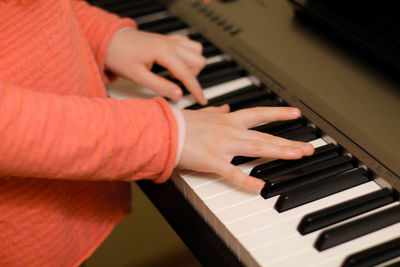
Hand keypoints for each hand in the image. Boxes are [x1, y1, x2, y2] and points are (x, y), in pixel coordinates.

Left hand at [105, 28, 206, 103]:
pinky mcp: (168, 39)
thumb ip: (160, 86)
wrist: (110, 40)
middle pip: (198, 60)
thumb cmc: (120, 56)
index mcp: (164, 52)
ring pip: (197, 51)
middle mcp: (171, 43)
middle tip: (177, 84)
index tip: (201, 100)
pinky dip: (188, 56)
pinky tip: (175, 64)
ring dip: (192, 65)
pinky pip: (188, 44)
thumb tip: (178, 95)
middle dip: (193, 76)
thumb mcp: (138, 76)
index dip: (196, 90)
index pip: (187, 74)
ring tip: (175, 74)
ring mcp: (171, 40)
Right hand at [178, 106, 314, 189]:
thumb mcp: (201, 114)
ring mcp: (222, 145)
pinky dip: (246, 180)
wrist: (163, 130)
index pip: (258, 114)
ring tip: (297, 155)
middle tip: (307, 147)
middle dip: (288, 141)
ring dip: (279, 152)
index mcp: (227, 120)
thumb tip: (226, 108)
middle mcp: (230, 131)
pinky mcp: (212, 160)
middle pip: (265, 136)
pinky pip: (231, 172)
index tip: (295, 113)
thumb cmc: (180, 123)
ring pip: (257, 148)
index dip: (278, 114)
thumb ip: (216, 112)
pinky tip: (260, 186)